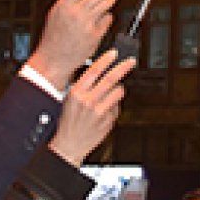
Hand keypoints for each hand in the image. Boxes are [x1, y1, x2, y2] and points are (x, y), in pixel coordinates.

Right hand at [26, 0, 116, 89]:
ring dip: (109, 0)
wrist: (53, 61)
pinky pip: (108, 19)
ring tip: (107, 1)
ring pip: (107, 3)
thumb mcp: (56, 13)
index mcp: (63, 5)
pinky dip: (107, 17)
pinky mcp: (96, 35)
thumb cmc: (53, 38)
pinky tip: (100, 20)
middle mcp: (76, 13)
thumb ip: (70, 0)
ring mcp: (87, 24)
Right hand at [50, 49, 132, 165]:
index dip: (106, 60)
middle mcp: (88, 100)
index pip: (94, 71)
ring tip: (114, 92)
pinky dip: (114, 106)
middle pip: (110, 79)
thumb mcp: (69, 100)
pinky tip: (105, 111)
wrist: (69, 145)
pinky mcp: (108, 121)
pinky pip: (117, 107)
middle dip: (123, 68)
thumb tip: (98, 74)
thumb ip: (83, 87)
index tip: (114, 53)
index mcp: (77, 93)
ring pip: (118, 92)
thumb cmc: (68, 123)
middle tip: (131, 62)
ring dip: (119, 89)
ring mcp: (99, 111)